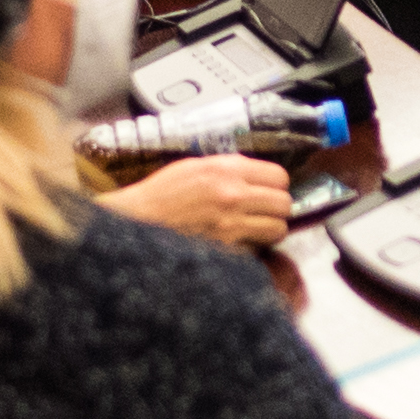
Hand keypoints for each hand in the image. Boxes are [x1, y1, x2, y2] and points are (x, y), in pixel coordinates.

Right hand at [103, 152, 293, 249]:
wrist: (135, 222)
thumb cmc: (160, 195)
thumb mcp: (193, 167)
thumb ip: (227, 169)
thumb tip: (254, 175)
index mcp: (225, 170)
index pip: (279, 177)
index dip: (276, 185)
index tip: (269, 191)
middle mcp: (232, 195)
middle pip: (284, 204)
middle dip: (276, 209)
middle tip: (262, 212)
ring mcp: (230, 225)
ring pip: (278, 230)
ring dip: (268, 231)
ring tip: (252, 230)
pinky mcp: (225, 250)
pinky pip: (257, 251)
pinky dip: (251, 250)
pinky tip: (236, 244)